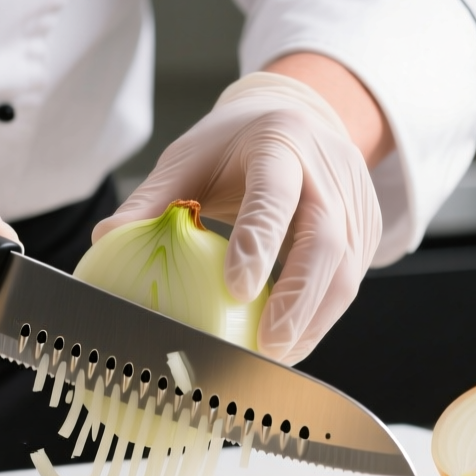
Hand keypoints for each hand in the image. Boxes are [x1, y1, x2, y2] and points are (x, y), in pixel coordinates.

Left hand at [94, 71, 381, 362]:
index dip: (260, 243)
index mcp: (280, 143)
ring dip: (312, 322)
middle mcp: (328, 172)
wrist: (302, 117)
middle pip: (325, 242)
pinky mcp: (367, 232)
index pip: (275, 196)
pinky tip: (288, 344)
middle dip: (297, 300)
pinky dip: (320, 319)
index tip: (236, 291)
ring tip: (274, 358)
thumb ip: (153, 198)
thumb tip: (107, 239)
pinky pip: (349, 282)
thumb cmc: (234, 145)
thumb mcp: (189, 157)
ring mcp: (355, 204)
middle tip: (266, 346)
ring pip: (347, 272)